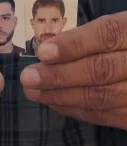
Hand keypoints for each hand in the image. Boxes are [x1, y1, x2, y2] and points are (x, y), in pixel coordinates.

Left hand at [21, 12, 126, 129]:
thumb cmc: (124, 42)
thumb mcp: (113, 29)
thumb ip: (86, 37)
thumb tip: (49, 49)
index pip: (105, 35)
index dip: (72, 44)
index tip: (43, 52)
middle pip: (100, 70)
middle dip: (59, 75)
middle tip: (28, 78)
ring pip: (101, 97)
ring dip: (61, 96)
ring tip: (33, 92)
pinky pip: (105, 115)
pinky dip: (75, 109)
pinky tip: (53, 103)